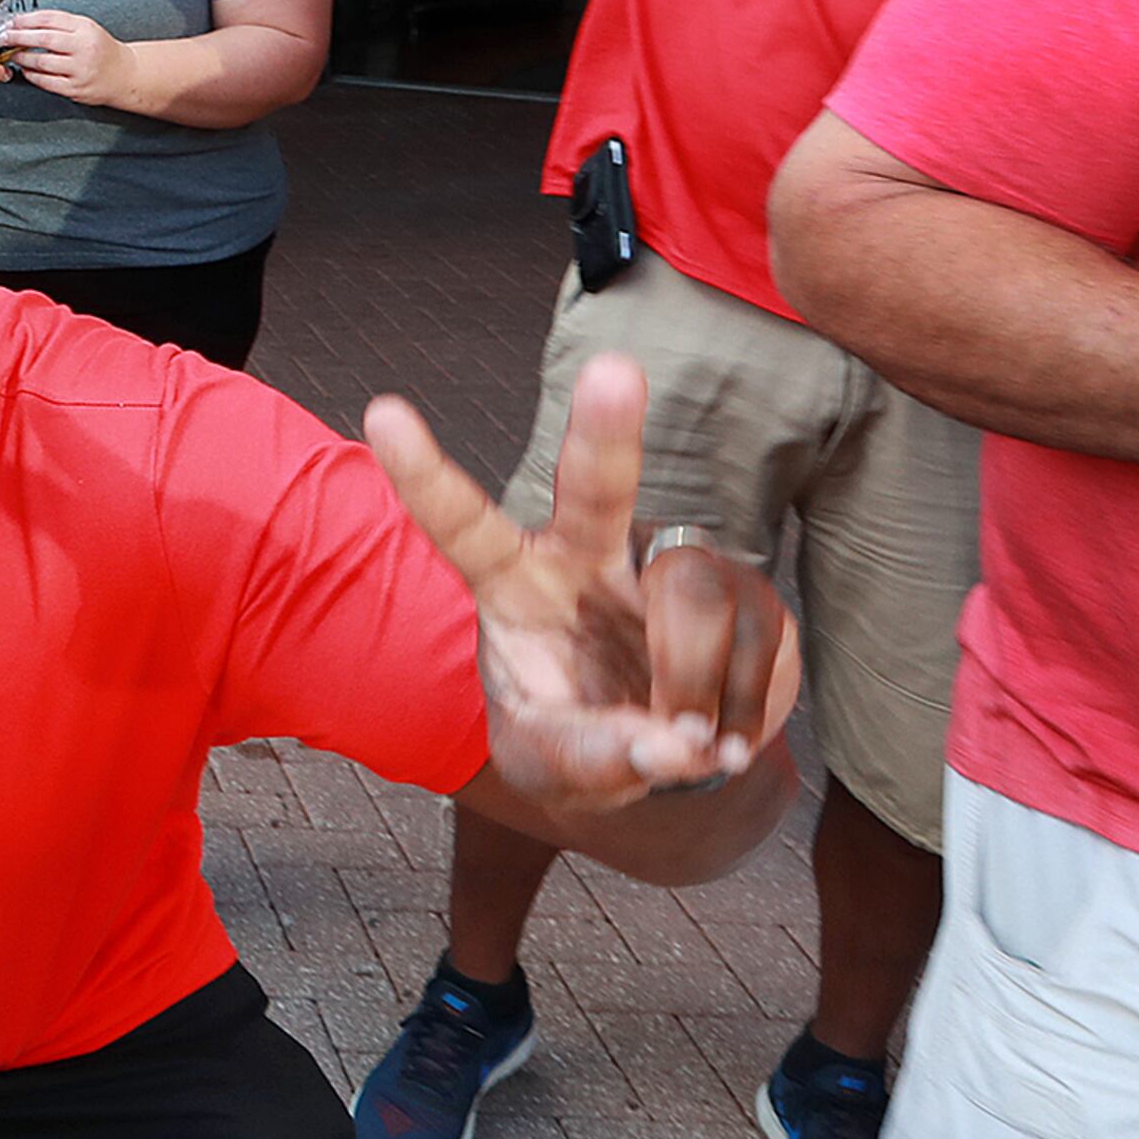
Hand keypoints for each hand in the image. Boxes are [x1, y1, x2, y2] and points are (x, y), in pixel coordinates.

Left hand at [0, 9, 127, 104]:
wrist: (124, 74)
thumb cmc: (101, 50)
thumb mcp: (86, 28)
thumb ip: (60, 24)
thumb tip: (26, 22)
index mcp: (85, 28)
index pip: (49, 19)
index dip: (26, 20)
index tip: (12, 22)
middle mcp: (83, 48)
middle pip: (43, 39)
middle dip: (19, 37)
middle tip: (5, 37)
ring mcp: (79, 70)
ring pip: (42, 62)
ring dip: (22, 57)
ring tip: (13, 54)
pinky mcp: (75, 89)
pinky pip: (46, 81)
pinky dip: (32, 75)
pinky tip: (26, 69)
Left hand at [368, 355, 800, 805]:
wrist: (658, 764)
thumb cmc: (576, 742)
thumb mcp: (552, 767)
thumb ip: (593, 758)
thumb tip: (669, 749)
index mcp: (516, 582)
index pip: (463, 524)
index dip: (424, 474)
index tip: (381, 413)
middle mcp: (590, 555)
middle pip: (596, 488)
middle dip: (606, 432)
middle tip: (614, 371)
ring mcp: (672, 567)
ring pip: (692, 596)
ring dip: (691, 685)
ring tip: (689, 744)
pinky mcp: (750, 594)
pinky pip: (757, 642)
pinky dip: (742, 710)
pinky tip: (725, 733)